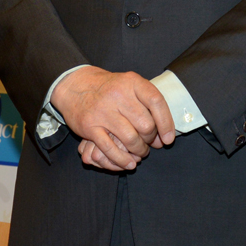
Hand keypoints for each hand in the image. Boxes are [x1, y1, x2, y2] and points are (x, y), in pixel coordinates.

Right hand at [52, 67, 174, 171]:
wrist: (76, 86)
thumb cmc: (109, 89)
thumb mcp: (130, 85)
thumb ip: (148, 106)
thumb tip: (164, 137)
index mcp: (132, 82)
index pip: (156, 102)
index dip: (166, 123)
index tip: (169, 138)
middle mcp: (118, 94)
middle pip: (145, 124)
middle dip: (151, 139)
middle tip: (149, 143)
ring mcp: (103, 111)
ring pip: (131, 139)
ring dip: (139, 150)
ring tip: (140, 152)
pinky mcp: (90, 126)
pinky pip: (110, 149)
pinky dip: (122, 160)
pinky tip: (129, 163)